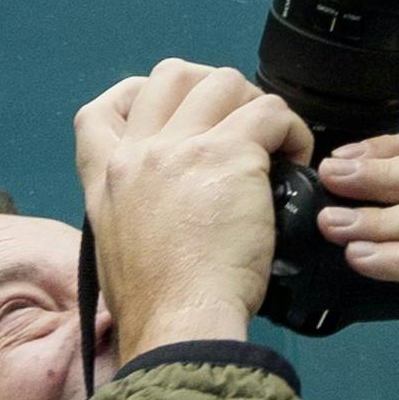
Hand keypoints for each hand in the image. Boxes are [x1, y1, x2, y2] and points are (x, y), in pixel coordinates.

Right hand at [74, 56, 308, 361]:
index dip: (138, 97)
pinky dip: (292, 129)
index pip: (100, 110)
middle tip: (237, 125)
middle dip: (210, 88)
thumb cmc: (156, 308)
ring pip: (225, 83)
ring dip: (255, 105)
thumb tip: (170, 203)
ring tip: (273, 143)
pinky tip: (297, 157)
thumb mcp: (116, 251)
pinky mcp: (230, 156)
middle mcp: (139, 153)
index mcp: (107, 178)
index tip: (175, 114)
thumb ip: (135, 211)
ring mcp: (183, 149)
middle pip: (172, 75)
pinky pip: (271, 112)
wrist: (179, 324)